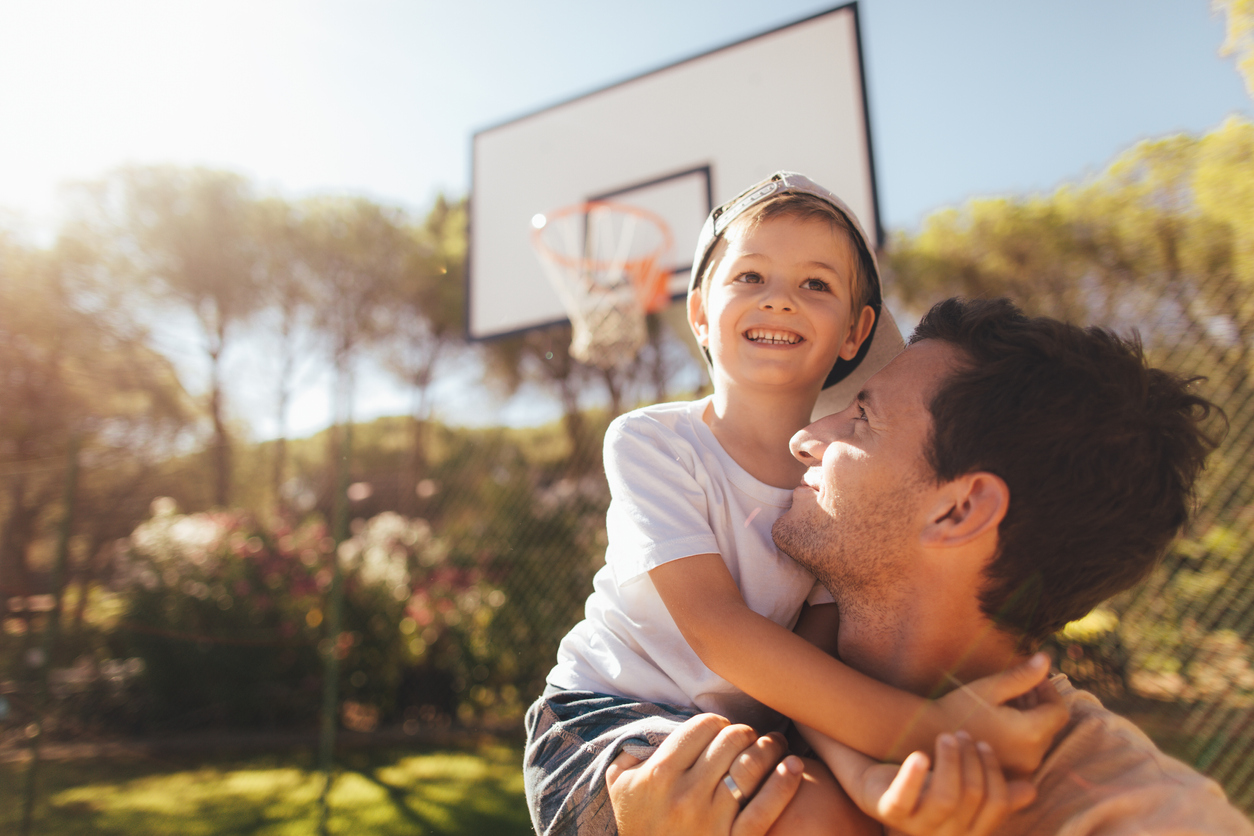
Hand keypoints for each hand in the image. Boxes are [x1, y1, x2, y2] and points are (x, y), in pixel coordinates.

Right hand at [606, 713, 803, 835]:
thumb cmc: (639, 824)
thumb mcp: (620, 784)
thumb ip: (631, 749)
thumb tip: (659, 721)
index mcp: (659, 774)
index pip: (702, 727)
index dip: (717, 722)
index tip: (722, 729)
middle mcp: (686, 795)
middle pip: (730, 742)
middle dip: (744, 733)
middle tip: (748, 737)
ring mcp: (712, 820)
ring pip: (751, 767)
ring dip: (769, 748)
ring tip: (775, 745)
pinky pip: (765, 808)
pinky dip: (784, 783)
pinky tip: (793, 766)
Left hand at [866, 731, 1035, 835]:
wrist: (872, 779)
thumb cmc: (923, 785)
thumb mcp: (959, 786)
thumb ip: (993, 791)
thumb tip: (1031, 791)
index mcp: (968, 830)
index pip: (997, 804)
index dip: (994, 772)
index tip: (983, 744)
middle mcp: (945, 833)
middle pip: (973, 796)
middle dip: (973, 760)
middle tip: (962, 734)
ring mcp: (915, 824)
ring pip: (946, 799)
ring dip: (951, 762)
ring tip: (946, 737)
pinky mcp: (887, 810)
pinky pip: (902, 799)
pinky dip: (913, 777)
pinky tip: (920, 756)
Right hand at [933, 653, 1067, 773]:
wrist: (929, 736)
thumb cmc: (959, 708)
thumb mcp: (991, 688)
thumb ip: (1022, 676)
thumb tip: (1046, 658)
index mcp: (1030, 733)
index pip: (1060, 711)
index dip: (1050, 691)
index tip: (1034, 678)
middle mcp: (1032, 757)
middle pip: (1051, 725)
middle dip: (1039, 703)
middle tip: (1018, 687)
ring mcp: (1022, 769)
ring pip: (1040, 738)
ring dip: (1031, 718)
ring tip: (1007, 702)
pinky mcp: (1011, 775)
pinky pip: (1028, 752)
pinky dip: (1022, 735)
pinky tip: (1001, 722)